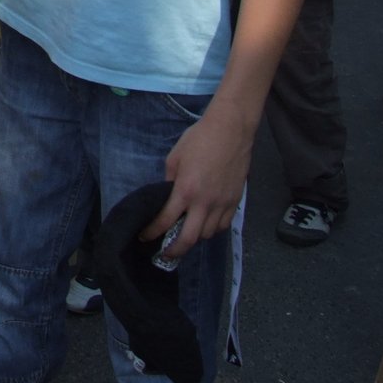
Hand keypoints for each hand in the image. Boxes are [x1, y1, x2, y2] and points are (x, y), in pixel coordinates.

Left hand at [140, 98, 253, 258]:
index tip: (145, 237)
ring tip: (185, 234)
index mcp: (186, 190)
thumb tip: (168, 195)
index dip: (153, 232)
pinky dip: (213, 229)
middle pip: (190, 238)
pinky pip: (223, 225)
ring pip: (209, 234)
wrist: (231, 129)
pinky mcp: (236, 201)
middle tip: (165, 253)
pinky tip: (205, 224)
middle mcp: (205, 202)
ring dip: (195, 238)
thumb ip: (169, 179)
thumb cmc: (199, 139)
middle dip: (175, 250)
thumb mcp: (175, 157)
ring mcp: (223, 203)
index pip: (166, 220)